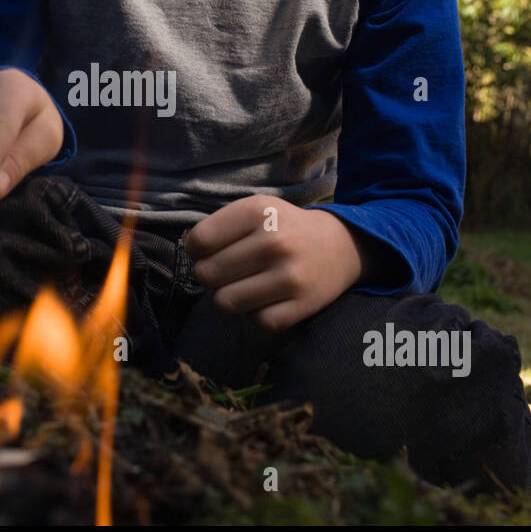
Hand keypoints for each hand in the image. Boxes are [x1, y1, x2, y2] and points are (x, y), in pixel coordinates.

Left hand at [184, 196, 368, 332]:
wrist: (340, 246)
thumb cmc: (284, 228)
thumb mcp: (255, 210)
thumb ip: (220, 228)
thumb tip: (190, 257)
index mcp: (258, 211)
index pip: (198, 241)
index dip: (197, 251)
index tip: (212, 251)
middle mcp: (274, 241)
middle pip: (206, 274)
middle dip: (211, 275)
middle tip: (230, 271)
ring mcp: (290, 276)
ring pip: (225, 302)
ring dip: (229, 297)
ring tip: (244, 285)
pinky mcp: (302, 306)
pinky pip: (256, 321)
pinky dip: (256, 314)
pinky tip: (266, 299)